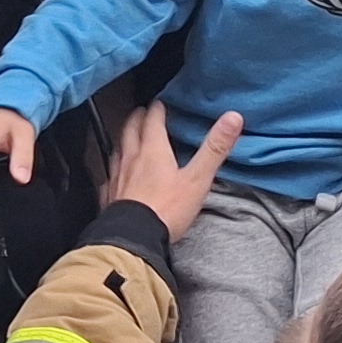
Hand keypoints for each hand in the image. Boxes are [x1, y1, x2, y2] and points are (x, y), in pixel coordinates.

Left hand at [105, 105, 244, 240]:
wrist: (134, 238)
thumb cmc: (167, 209)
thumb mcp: (197, 179)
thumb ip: (215, 148)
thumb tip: (233, 117)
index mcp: (153, 151)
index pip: (153, 122)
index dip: (157, 110)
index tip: (160, 103)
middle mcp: (131, 159)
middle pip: (130, 131)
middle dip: (136, 119)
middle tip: (140, 113)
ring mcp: (117, 178)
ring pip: (117, 151)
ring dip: (123, 140)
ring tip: (127, 138)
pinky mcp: (109, 197)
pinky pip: (109, 177)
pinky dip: (113, 170)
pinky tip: (113, 175)